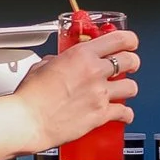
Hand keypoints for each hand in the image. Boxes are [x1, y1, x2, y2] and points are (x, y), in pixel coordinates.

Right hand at [9, 24, 139, 149]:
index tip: (130, 43)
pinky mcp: (100, 115)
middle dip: (132, 62)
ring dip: (128, 88)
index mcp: (81, 55)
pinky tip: (122, 114)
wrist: (27, 121)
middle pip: (130, 60)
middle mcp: (94, 72)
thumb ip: (58, 60)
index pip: (119, 39)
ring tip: (122, 90)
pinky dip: (125, 114)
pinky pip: (124, 113)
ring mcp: (99, 94)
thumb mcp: (42, 66)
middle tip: (129, 65)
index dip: (129, 40)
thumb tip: (61, 62)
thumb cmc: (30, 96)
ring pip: (132, 87)